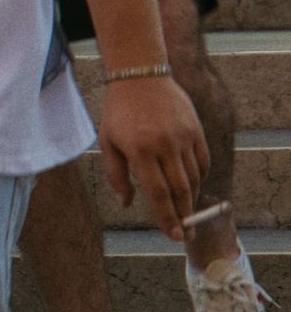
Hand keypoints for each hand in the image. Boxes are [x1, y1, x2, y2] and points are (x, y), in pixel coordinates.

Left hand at [98, 74, 207, 238]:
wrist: (140, 76)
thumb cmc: (119, 112)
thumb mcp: (107, 141)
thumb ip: (116, 174)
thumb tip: (127, 203)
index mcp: (139, 150)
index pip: (157, 193)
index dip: (167, 217)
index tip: (174, 235)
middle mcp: (164, 145)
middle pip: (180, 191)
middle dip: (185, 217)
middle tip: (187, 235)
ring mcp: (183, 137)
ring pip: (193, 178)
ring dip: (191, 198)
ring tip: (187, 212)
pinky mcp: (196, 130)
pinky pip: (203, 162)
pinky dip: (200, 177)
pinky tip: (192, 185)